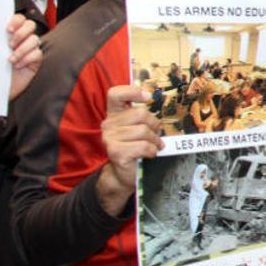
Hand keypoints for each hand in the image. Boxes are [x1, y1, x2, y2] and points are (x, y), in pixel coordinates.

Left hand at [6, 14, 41, 100]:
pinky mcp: (36, 61)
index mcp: (11, 34)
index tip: (7, 30)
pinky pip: (38, 54)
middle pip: (31, 25)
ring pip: (35, 40)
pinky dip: (27, 59)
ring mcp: (30, 50)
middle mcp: (22, 40)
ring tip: (11, 59)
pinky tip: (18, 65)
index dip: (17, 20)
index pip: (20, 19)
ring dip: (22, 49)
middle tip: (10, 44)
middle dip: (21, 33)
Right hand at [96, 85, 162, 215]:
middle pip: (140, 114)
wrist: (123, 174)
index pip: (115, 94)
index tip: (148, 97)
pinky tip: (148, 154)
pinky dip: (151, 151)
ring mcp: (110, 138)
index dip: (132, 91)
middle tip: (156, 135)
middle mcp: (108, 124)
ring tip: (153, 146)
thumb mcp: (138, 129)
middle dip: (154, 125)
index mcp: (114, 114)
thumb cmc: (135, 148)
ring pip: (143, 131)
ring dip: (154, 140)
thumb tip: (157, 105)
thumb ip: (143, 117)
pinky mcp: (116, 152)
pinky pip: (143, 146)